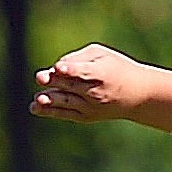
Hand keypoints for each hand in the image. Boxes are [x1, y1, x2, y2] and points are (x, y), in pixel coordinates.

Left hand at [32, 44, 151, 122]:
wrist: (137, 95)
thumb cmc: (116, 68)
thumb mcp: (102, 54)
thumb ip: (78, 57)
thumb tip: (56, 68)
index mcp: (102, 73)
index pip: (84, 72)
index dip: (71, 70)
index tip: (59, 68)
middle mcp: (96, 92)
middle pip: (72, 85)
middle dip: (55, 82)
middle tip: (40, 77)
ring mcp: (91, 106)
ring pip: (67, 102)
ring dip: (51, 100)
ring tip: (38, 98)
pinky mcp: (86, 116)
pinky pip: (66, 114)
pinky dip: (51, 111)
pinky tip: (35, 107)